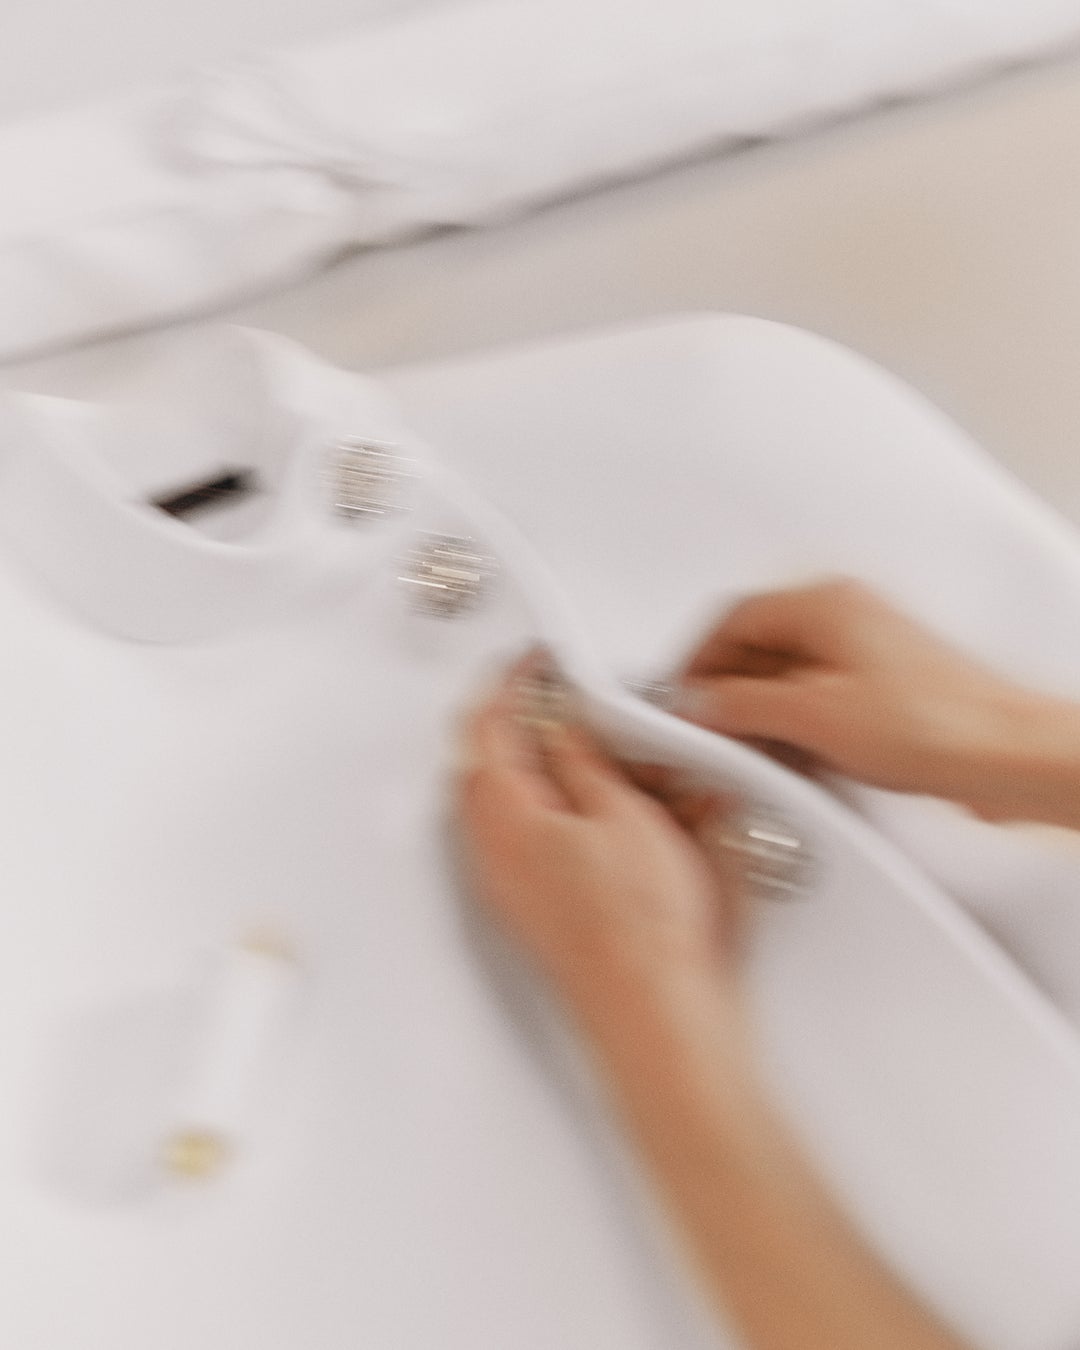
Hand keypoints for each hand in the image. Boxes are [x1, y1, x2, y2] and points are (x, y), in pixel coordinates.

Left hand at [455, 653, 744, 1012]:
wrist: (656, 1010)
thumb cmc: (643, 927)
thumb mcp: (622, 814)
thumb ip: (580, 760)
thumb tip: (557, 722)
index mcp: (503, 816)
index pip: (487, 726)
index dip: (511, 683)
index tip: (536, 661)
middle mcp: (492, 852)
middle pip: (484, 763)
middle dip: (516, 722)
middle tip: (554, 696)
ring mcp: (509, 884)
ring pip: (506, 801)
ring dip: (538, 766)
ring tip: (591, 750)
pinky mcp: (533, 907)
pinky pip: (526, 837)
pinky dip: (555, 806)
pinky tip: (600, 806)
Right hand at [676, 579, 1054, 818]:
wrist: (1003, 756)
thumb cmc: (934, 724)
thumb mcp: (813, 716)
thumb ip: (743, 705)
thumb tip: (700, 703)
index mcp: (824, 604)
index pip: (731, 618)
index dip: (694, 659)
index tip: (677, 695)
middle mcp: (844, 617)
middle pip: (757, 645)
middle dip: (726, 689)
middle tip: (706, 726)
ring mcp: (864, 652)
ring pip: (785, 674)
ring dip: (760, 711)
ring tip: (750, 747)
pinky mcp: (880, 689)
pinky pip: (815, 697)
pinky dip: (793, 724)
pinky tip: (793, 756)